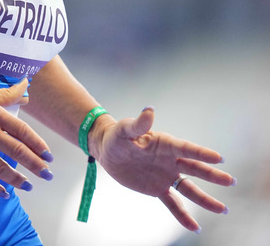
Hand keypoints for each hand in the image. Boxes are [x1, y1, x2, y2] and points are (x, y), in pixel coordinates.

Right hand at [0, 79, 53, 197]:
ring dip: (17, 180)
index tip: (49, 156)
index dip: (38, 145)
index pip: (22, 131)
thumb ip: (7, 94)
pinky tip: (3, 193)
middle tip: (47, 175)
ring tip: (28, 186)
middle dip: (35, 165)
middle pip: (16, 151)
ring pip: (0, 168)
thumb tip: (26, 88)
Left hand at [91, 107, 234, 231]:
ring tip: (223, 210)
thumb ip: (138, 124)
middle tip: (231, 181)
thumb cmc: (117, 136)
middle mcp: (170, 160)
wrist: (108, 151)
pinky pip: (173, 204)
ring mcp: (165, 176)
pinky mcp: (157, 189)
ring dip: (206, 199)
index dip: (202, 153)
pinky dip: (183, 215)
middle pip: (195, 169)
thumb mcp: (125, 129)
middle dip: (213, 176)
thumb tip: (149, 110)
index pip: (186, 149)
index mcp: (165, 143)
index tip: (219, 159)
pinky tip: (195, 227)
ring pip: (189, 189)